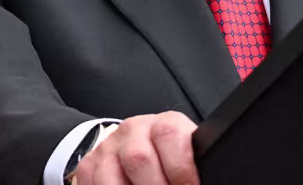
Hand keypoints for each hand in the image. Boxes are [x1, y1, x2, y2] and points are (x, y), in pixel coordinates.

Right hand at [70, 111, 198, 184]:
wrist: (140, 147)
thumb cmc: (172, 158)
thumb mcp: (189, 155)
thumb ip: (195, 166)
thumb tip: (212, 177)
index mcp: (165, 124)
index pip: (170, 134)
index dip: (181, 168)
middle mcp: (135, 130)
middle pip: (139, 158)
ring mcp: (110, 146)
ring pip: (111, 176)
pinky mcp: (90, 164)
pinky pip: (93, 184)